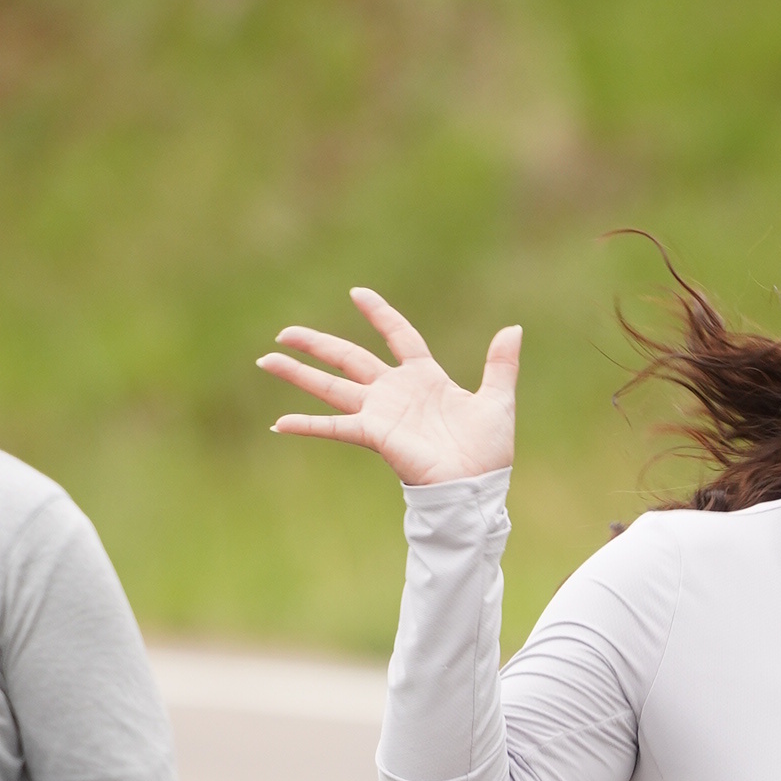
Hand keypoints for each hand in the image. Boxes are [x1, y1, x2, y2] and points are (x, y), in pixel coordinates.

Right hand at [261, 295, 520, 486]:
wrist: (477, 487)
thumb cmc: (488, 452)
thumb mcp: (497, 400)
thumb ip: (500, 364)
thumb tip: (513, 328)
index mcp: (425, 377)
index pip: (398, 336)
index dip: (380, 315)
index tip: (358, 293)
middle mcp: (395, 392)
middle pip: (349, 358)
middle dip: (317, 344)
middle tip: (284, 332)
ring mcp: (381, 413)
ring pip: (332, 386)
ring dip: (299, 374)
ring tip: (267, 360)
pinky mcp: (374, 434)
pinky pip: (335, 427)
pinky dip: (308, 424)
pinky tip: (279, 421)